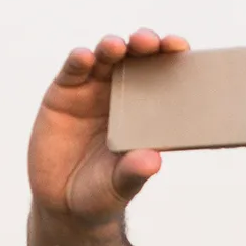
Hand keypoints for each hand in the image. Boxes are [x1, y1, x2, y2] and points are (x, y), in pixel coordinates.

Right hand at [30, 29, 188, 224]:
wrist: (64, 204)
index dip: (171, 60)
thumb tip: (153, 160)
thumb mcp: (120, 185)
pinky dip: (79, 61)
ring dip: (112, 48)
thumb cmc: (102, 193)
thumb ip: (134, 172)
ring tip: (118, 46)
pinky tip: (85, 57)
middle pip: (136, 61)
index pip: (163, 80)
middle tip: (151, 41)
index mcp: (146, 115)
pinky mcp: (63, 95)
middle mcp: (121, 98)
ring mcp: (92, 93)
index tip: (182, 48)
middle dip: (144, 46)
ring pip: (105, 60)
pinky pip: (73, 72)